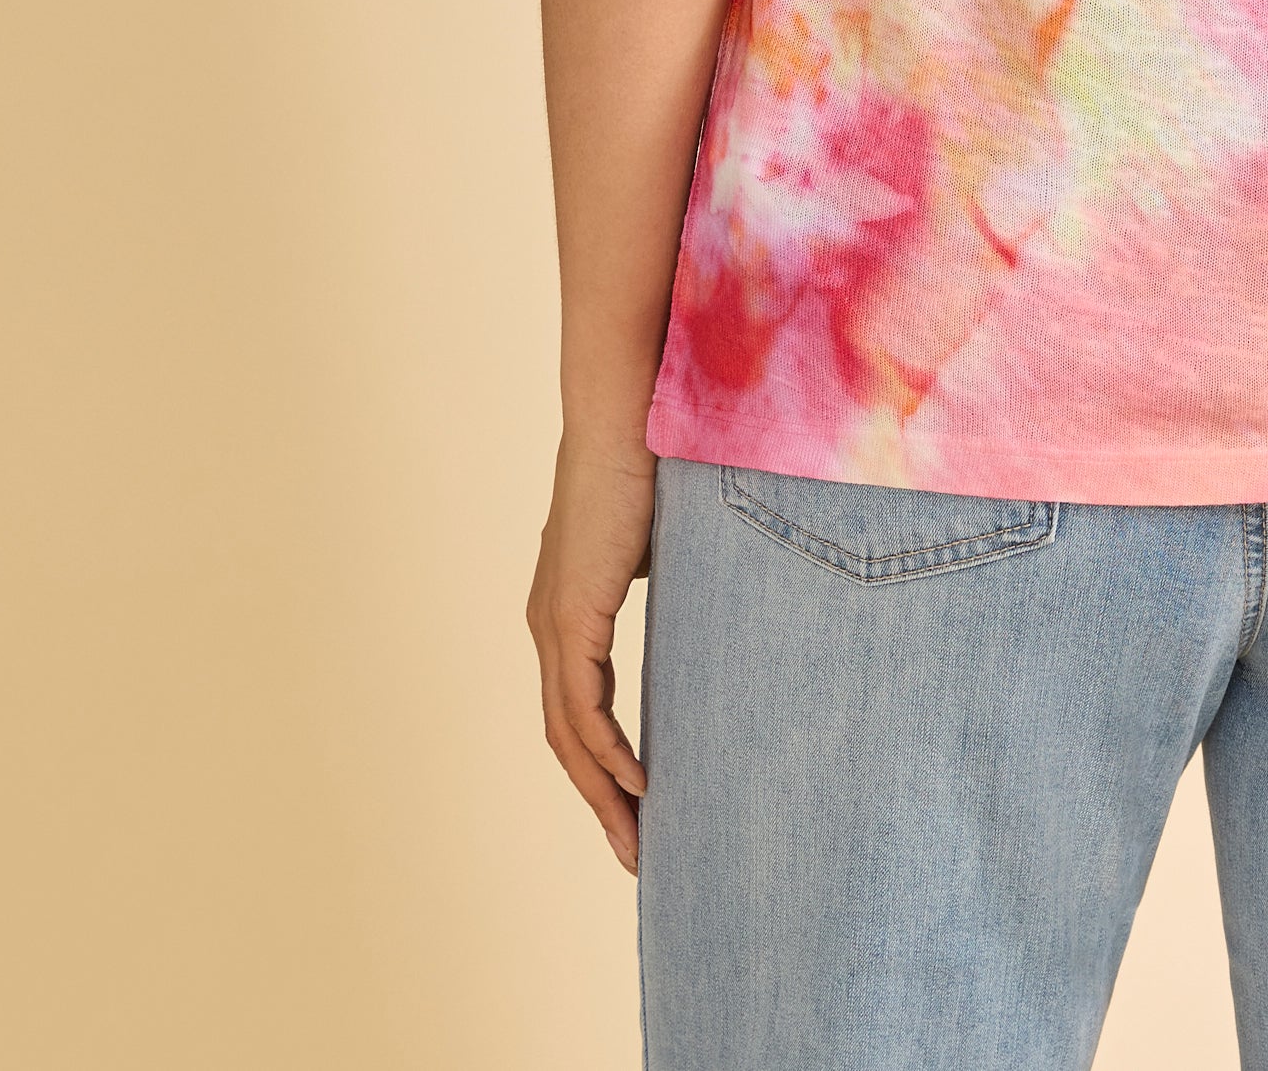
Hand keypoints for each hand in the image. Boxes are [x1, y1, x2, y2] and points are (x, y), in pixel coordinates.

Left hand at [527, 430, 657, 873]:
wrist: (627, 411)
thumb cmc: (654, 460)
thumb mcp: (664, 544)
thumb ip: (675, 582)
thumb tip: (718, 600)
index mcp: (568, 610)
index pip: (580, 710)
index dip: (605, 765)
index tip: (643, 809)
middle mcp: (549, 625)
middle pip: (568, 740)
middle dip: (602, 803)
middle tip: (639, 856)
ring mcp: (554, 624)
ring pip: (571, 736)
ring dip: (605, 795)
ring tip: (641, 842)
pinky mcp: (570, 617)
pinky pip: (583, 709)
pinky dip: (609, 754)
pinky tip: (639, 786)